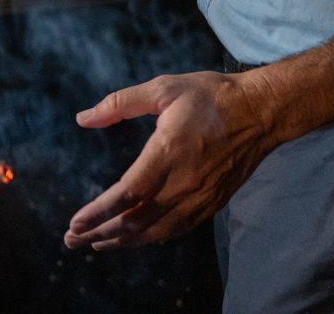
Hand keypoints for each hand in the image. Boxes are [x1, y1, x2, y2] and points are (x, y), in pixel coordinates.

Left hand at [64, 71, 279, 250]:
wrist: (261, 111)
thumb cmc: (211, 96)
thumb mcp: (163, 88)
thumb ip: (120, 103)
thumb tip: (82, 118)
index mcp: (168, 152)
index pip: (126, 194)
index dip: (98, 213)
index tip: (75, 223)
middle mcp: (183, 182)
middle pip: (136, 220)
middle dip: (100, 233)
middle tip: (72, 239)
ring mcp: (199, 196)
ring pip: (155, 231)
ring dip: (122, 241)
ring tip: (96, 244)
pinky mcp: (212, 202)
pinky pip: (176, 229)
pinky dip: (151, 238)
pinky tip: (135, 237)